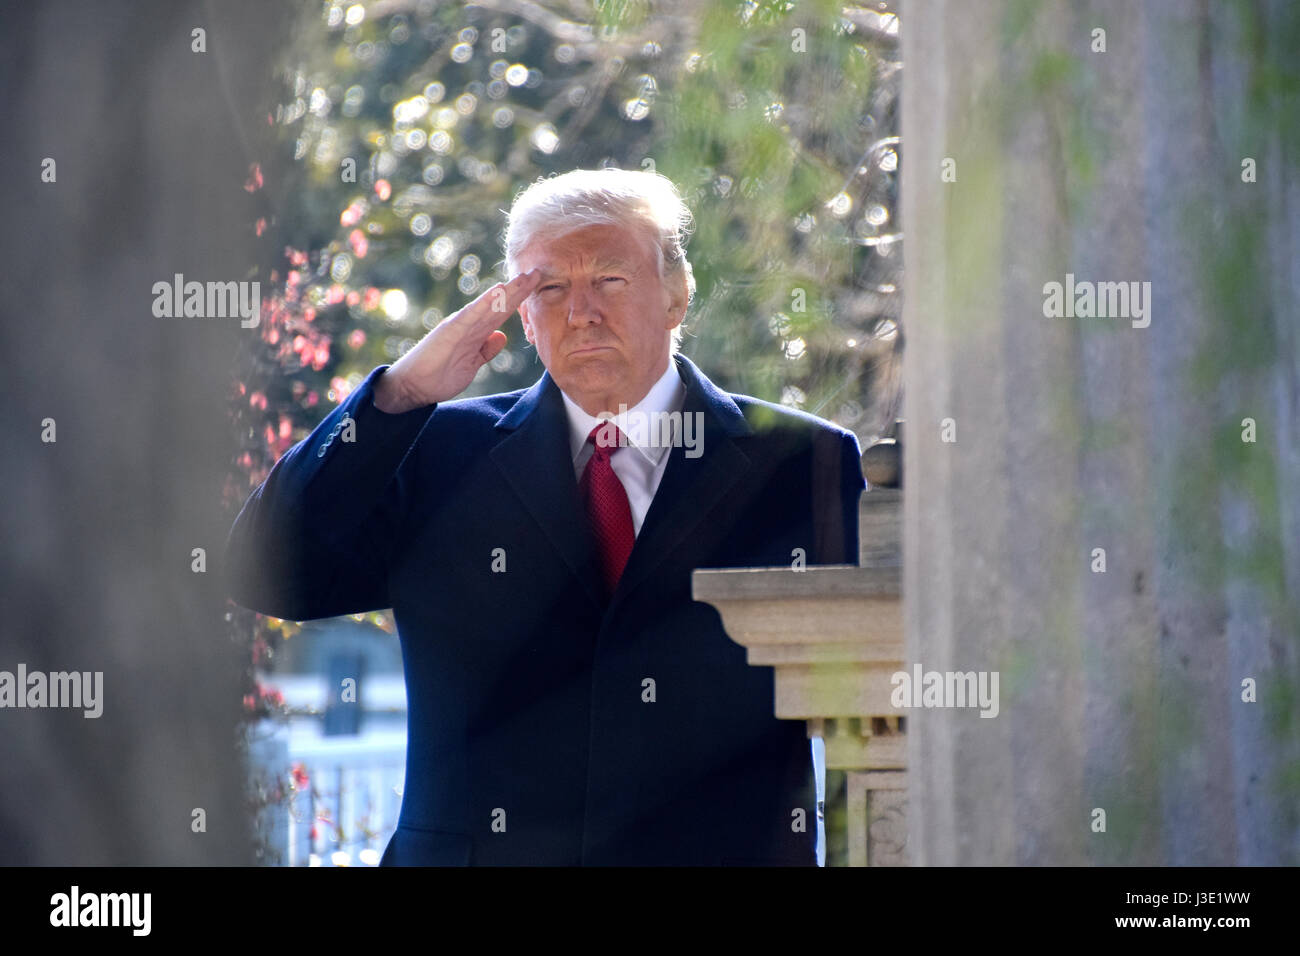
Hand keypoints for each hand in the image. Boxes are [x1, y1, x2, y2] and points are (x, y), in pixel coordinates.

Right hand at [373, 269, 542, 413]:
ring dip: (508, 291)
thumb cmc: (438, 376)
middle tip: (538, 273)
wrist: (411, 386)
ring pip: (490, 305)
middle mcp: (468, 324)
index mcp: (474, 332)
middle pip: (499, 305)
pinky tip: (499, 291)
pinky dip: (486, 302)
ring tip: (525, 277)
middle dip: (519, 290)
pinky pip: (472, 315)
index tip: (536, 288)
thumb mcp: (471, 364)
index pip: (501, 313)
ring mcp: (460, 325)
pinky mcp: (451, 331)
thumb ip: (486, 350)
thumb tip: (501, 336)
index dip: (519, 301)